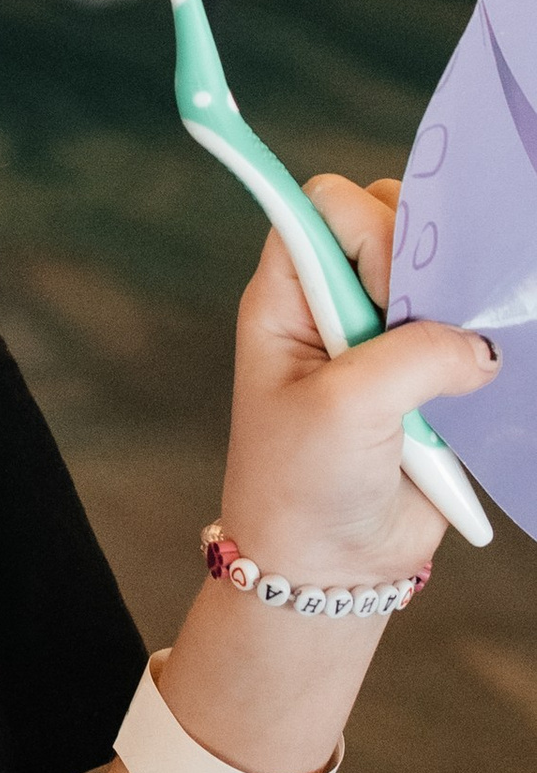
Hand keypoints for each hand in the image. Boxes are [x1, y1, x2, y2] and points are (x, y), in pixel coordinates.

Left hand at [219, 173, 491, 584]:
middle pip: (389, 221)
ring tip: (452, 354)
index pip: (324, 206)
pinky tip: (480, 368)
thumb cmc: (305, 485)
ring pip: (435, 270)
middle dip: (420, 257)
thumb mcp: (346, 411)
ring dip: (455, 298)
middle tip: (421, 321)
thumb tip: (480, 346)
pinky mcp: (429, 370)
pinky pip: (467, 322)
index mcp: (289, 297)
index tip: (384, 284)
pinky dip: (482, 333)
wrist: (329, 565)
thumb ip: (414, 356)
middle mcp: (334, 304)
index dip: (364, 227)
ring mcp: (383, 335)